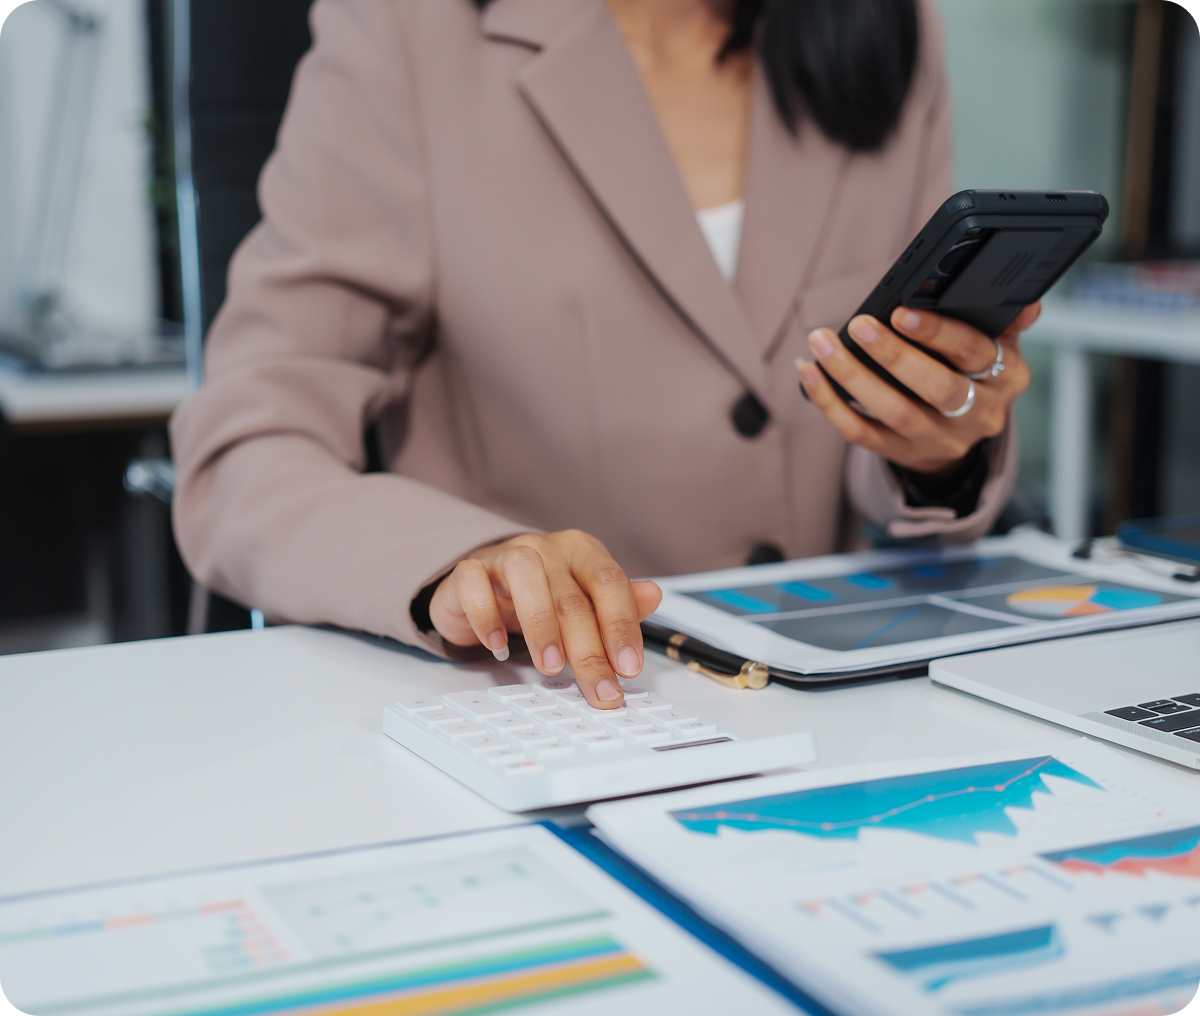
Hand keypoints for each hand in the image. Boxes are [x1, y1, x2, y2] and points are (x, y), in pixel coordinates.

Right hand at [429, 530, 662, 708]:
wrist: (484, 585)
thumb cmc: (542, 594)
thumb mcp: (584, 600)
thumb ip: (618, 604)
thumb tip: (653, 595)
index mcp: (581, 552)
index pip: (609, 582)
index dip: (621, 625)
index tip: (628, 667)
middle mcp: (546, 548)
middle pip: (571, 596)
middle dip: (588, 650)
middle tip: (599, 688)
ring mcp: (505, 555)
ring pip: (525, 576)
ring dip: (541, 627)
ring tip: (552, 667)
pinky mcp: (469, 569)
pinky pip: (473, 583)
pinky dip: (485, 615)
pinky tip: (498, 644)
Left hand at [797, 303, 1036, 473]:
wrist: (963, 434)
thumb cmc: (973, 371)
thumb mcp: (998, 345)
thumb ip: (1004, 321)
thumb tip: (1026, 301)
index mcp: (1005, 377)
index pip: (974, 352)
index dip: (938, 333)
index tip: (902, 312)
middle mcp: (978, 414)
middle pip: (936, 387)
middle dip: (893, 355)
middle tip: (859, 325)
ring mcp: (940, 439)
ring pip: (894, 411)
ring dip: (852, 376)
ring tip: (822, 344)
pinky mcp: (904, 455)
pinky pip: (861, 433)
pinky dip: (830, 403)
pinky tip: (809, 374)